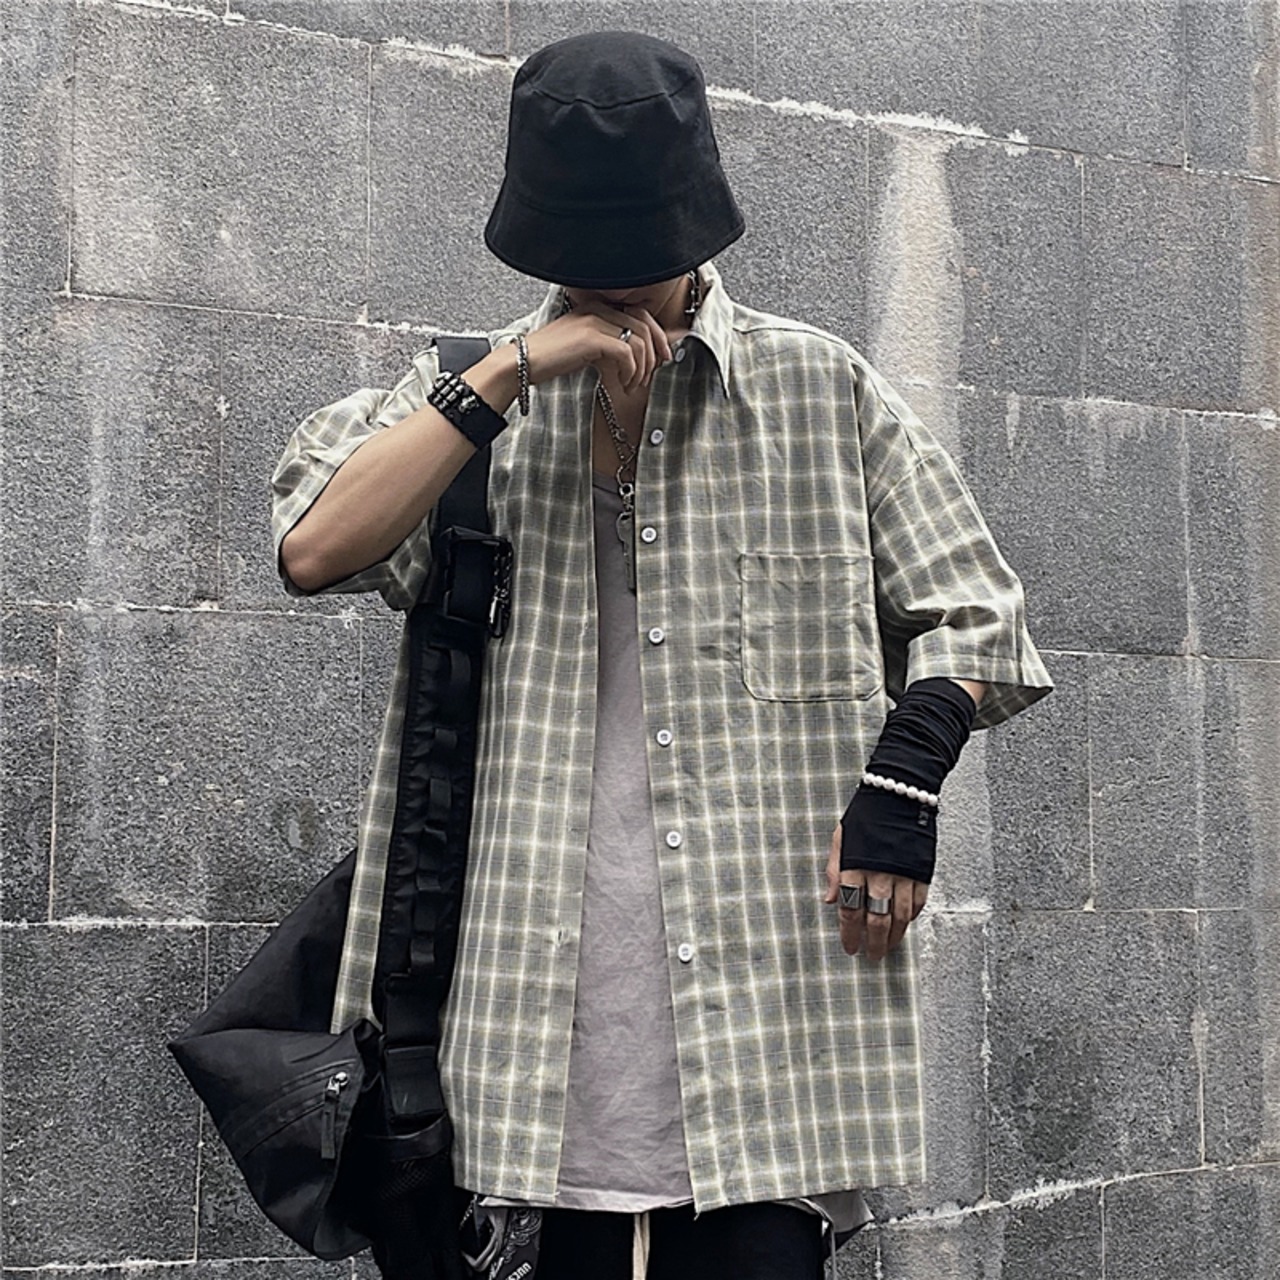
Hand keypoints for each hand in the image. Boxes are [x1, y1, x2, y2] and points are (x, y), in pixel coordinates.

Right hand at [524, 300, 673, 394]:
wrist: (523, 363)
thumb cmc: (549, 360)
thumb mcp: (583, 346)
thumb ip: (606, 343)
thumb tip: (636, 356)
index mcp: (597, 308)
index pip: (640, 314)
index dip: (657, 336)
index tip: (662, 357)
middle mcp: (598, 309)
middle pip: (645, 325)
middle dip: (655, 353)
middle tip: (651, 375)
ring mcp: (594, 321)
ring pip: (639, 341)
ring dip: (642, 367)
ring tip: (632, 384)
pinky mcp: (591, 338)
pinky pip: (627, 353)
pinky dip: (630, 372)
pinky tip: (623, 383)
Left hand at [823, 822, 928, 961]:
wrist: (900, 792)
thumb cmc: (867, 812)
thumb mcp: (841, 838)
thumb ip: (835, 870)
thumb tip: (830, 899)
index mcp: (855, 866)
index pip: (850, 911)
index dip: (849, 933)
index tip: (850, 946)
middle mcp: (879, 874)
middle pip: (876, 920)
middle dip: (873, 943)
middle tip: (871, 955)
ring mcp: (903, 874)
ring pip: (899, 917)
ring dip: (894, 936)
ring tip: (889, 946)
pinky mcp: (922, 871)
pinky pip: (918, 903)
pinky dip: (911, 917)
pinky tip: (905, 923)